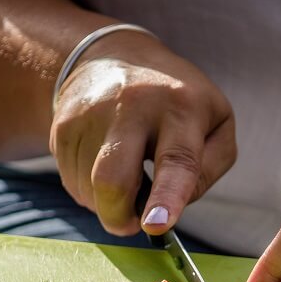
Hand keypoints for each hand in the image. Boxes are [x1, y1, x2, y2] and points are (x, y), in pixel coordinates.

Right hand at [50, 30, 235, 235]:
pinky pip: (72, 182)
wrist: (116, 55)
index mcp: (181, 107)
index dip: (167, 197)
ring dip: (107, 203)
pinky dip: (91, 190)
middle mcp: (132, 105)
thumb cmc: (178, 102)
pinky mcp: (63, 125)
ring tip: (126, 175)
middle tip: (132, 223)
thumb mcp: (217, 124)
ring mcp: (91, 113)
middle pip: (112, 180)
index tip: (156, 226)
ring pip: (90, 190)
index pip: (176, 160)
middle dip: (119, 217)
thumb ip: (209, 169)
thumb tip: (175, 205)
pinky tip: (106, 166)